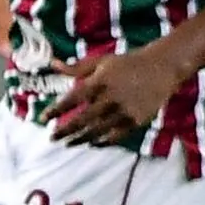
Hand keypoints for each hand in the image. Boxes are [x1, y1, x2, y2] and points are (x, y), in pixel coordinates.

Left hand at [47, 47, 188, 145]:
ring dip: (79, 139)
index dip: (56, 110)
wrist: (161, 68)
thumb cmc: (127, 63)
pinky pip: (115, 136)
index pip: (72, 99)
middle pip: (81, 120)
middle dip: (64, 131)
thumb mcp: (101, 61)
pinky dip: (101, 142)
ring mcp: (124, 112)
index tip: (43, 119)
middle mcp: (110, 98)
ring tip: (68, 143)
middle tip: (52, 137)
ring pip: (96, 131)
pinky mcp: (136, 121)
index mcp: (100, 81)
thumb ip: (77, 68)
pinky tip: (92, 144)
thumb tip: (53, 65)